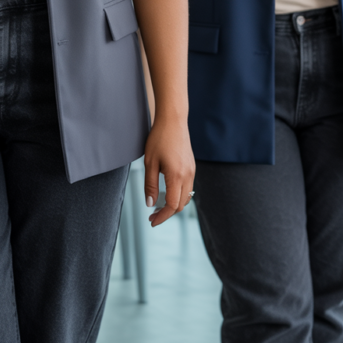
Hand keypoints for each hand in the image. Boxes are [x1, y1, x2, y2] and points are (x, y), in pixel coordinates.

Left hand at [143, 112, 194, 226]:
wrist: (173, 120)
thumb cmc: (159, 138)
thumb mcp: (150, 163)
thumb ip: (150, 185)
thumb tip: (150, 204)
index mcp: (177, 176)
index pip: (172, 205)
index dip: (162, 216)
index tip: (152, 221)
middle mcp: (188, 176)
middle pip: (181, 204)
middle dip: (167, 213)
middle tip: (152, 216)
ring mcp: (192, 171)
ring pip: (186, 197)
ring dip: (174, 205)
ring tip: (158, 206)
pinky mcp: (192, 167)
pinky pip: (188, 188)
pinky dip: (179, 195)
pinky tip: (168, 193)